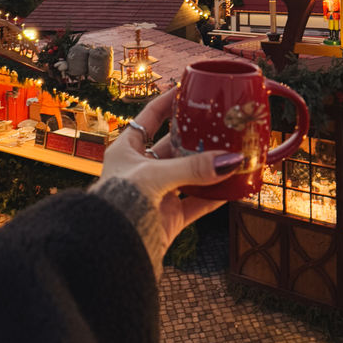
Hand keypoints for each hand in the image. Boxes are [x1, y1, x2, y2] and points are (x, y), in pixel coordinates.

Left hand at [94, 88, 242, 253]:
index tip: (187, 90)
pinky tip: (234, 186)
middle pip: (174, 146)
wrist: (109, 252)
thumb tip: (231, 161)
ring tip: (233, 152)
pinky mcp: (169, 218)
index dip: (167, 102)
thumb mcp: (155, 176)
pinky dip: (216, 195)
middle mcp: (142, 170)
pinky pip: (198, 203)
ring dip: (210, 166)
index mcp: (127, 150)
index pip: (150, 117)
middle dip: (196, 136)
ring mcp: (157, 194)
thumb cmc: (118, 203)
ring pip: (189, 174)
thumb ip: (193, 168)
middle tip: (220, 124)